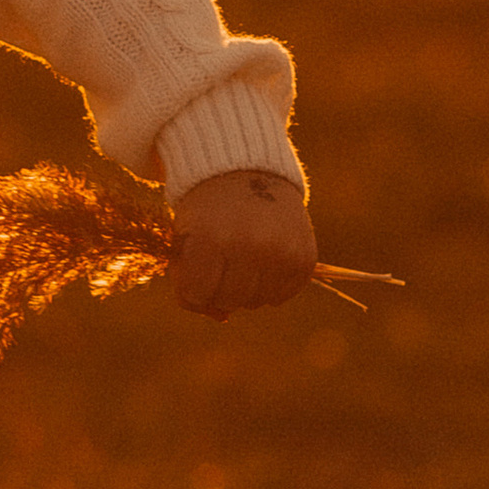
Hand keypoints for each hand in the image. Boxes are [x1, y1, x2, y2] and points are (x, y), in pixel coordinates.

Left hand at [168, 168, 315, 320]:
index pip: (196, 294)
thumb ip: (189, 284)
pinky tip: (263, 257)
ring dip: (245, 287)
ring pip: (255, 302)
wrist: (246, 171)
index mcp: (210, 238)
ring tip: (242, 254)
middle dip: (218, 286)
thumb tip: (222, 318)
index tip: (194, 265)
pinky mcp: (304, 258)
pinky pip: (282, 295)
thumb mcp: (184, 238)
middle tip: (220, 258)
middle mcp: (249, 246)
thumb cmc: (207, 210)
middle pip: (228, 300)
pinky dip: (270, 283)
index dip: (191, 284)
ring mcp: (281, 252)